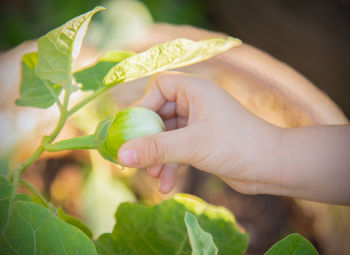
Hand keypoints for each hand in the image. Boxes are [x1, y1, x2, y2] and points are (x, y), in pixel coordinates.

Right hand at [117, 72, 281, 193]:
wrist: (271, 167)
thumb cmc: (237, 145)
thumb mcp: (192, 145)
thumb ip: (155, 149)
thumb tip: (120, 153)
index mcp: (195, 89)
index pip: (158, 86)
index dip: (142, 105)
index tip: (132, 129)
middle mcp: (195, 102)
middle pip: (158, 114)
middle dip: (148, 139)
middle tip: (135, 158)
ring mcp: (198, 123)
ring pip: (166, 136)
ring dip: (158, 157)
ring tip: (154, 177)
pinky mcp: (201, 142)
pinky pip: (176, 150)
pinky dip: (170, 166)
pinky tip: (166, 186)